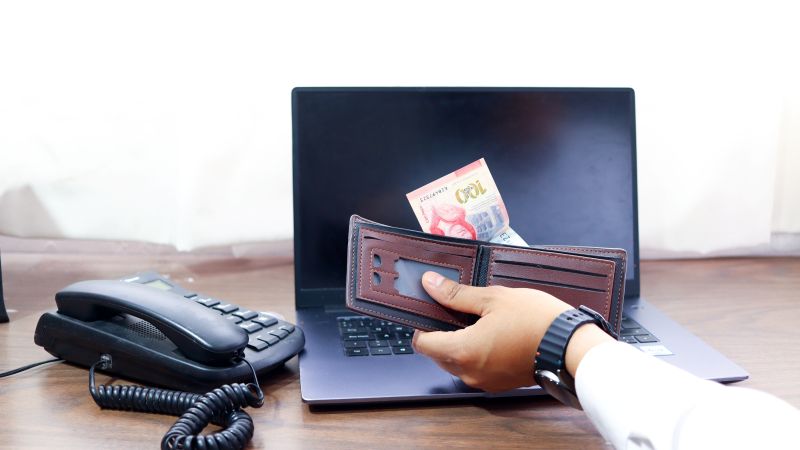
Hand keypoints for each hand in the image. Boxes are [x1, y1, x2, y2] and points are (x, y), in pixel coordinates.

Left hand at [412, 271, 572, 391]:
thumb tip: (430, 285)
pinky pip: (474, 369)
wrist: (571, 347)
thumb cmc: (536, 321)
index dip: (423, 324)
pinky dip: (475, 353)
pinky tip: (492, 335)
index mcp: (463, 351)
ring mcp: (483, 381)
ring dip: (459, 343)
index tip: (433, 309)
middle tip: (459, 310)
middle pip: (437, 354)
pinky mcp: (497, 384)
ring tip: (480, 321)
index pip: (422, 344)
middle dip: (442, 332)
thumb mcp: (493, 298)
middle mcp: (469, 373)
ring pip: (455, 362)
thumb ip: (457, 294)